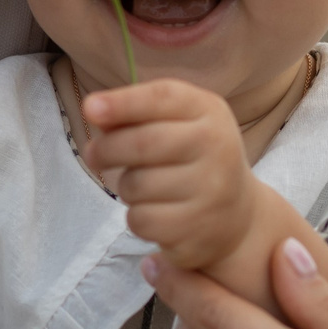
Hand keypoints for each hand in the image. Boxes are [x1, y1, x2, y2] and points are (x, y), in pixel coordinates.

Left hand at [80, 77, 255, 272]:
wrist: (237, 216)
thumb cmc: (194, 160)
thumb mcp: (178, 125)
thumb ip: (138, 114)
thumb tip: (94, 110)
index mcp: (209, 112)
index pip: (163, 98)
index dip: (123, 102)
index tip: (90, 109)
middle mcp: (217, 147)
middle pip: (142, 144)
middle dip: (106, 150)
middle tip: (93, 156)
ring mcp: (211, 191)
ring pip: (135, 185)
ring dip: (126, 188)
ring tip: (145, 188)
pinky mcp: (197, 230)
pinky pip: (140, 220)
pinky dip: (137, 218)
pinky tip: (157, 213)